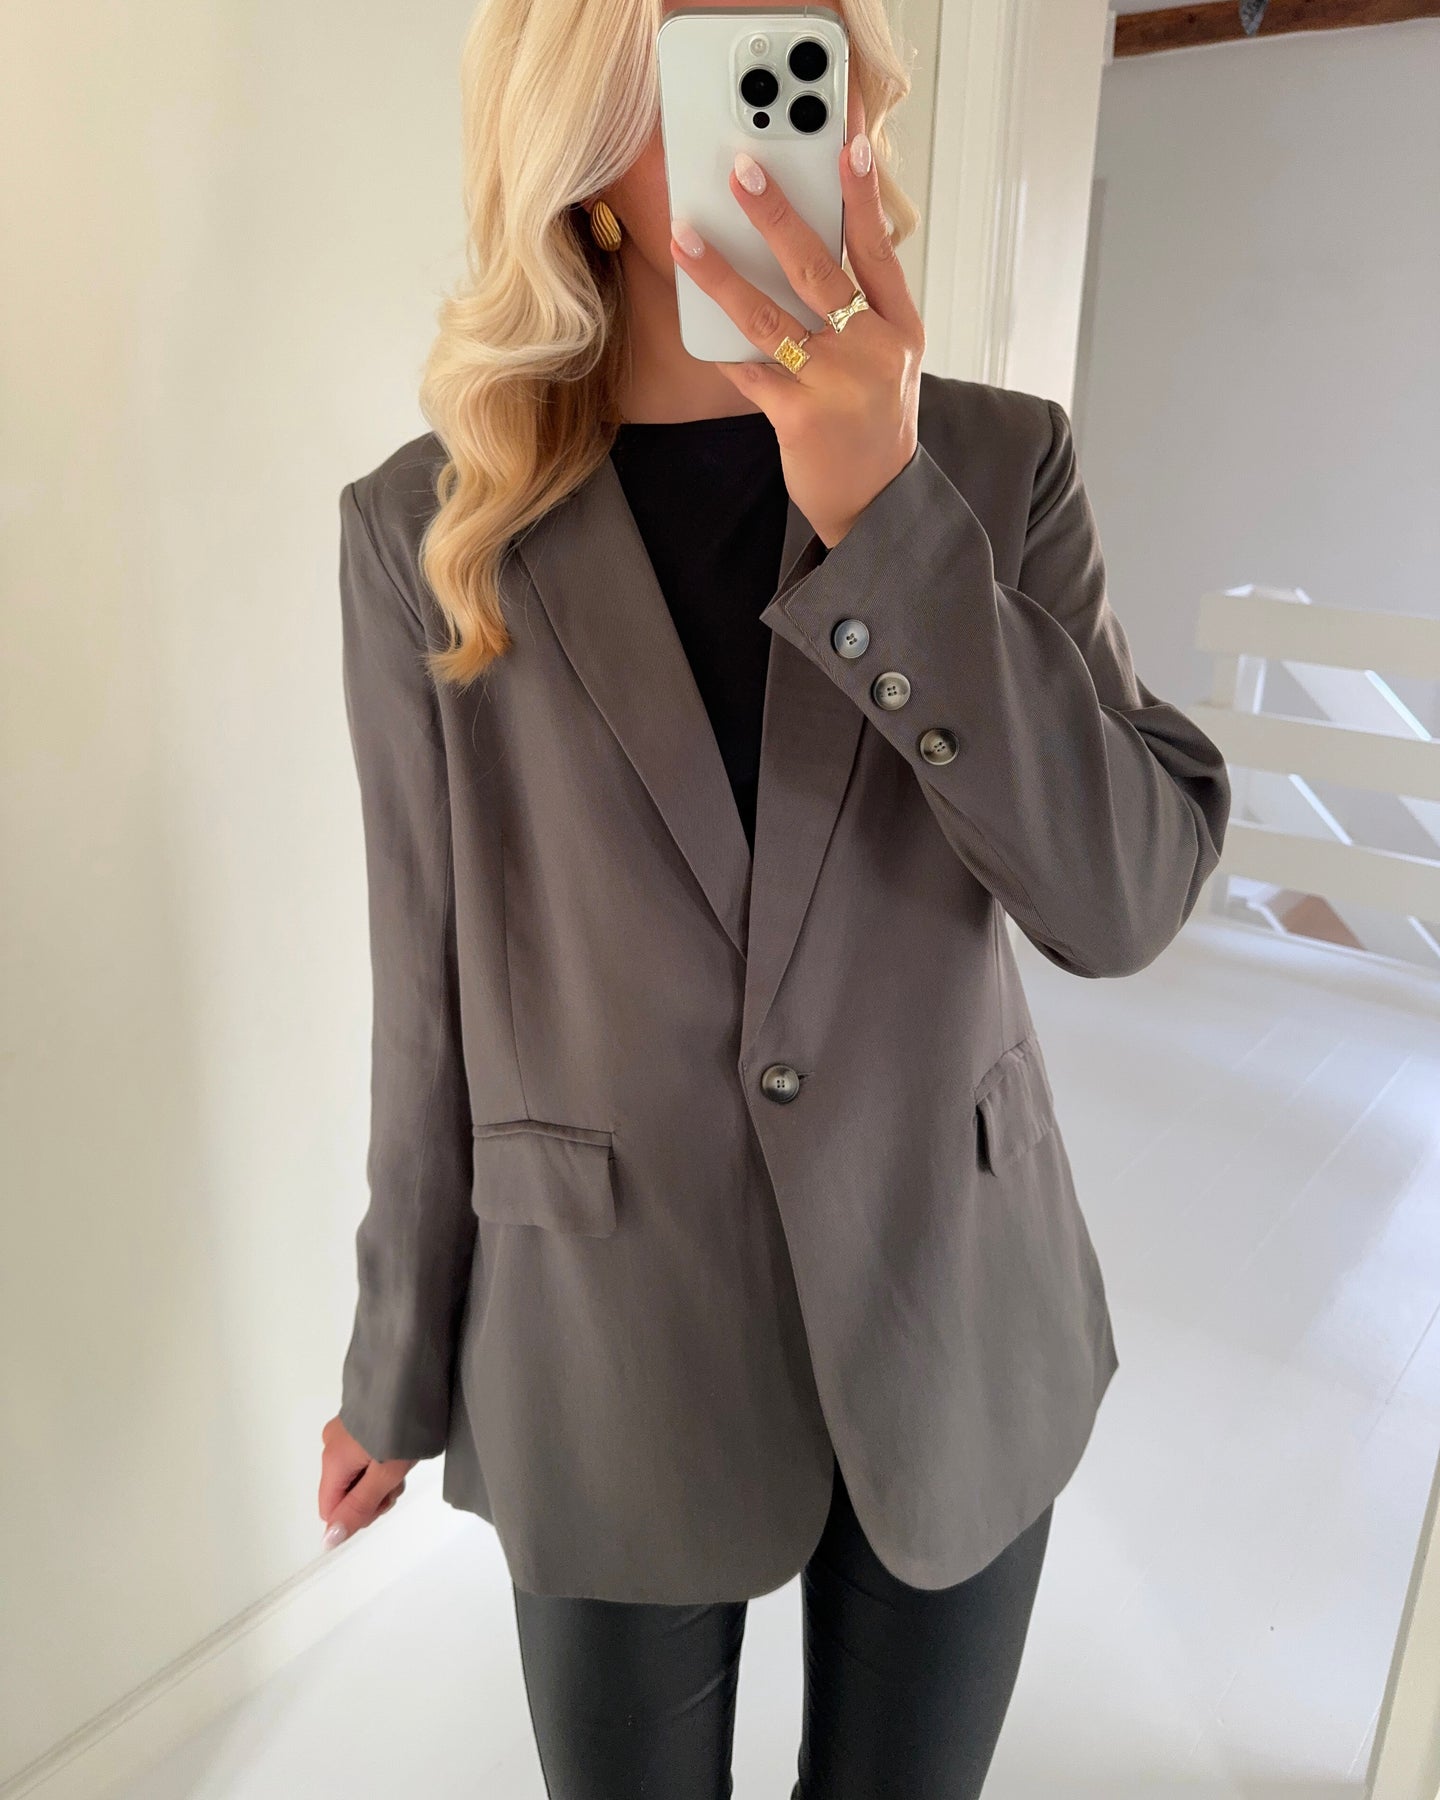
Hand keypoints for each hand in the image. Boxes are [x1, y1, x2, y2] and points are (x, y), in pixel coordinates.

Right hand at [318, 1413, 413, 1547]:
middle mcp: (331, 1445)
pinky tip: (398, 1449)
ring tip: (402, 1460)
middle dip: (372, 1495)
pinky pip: (362, 1456)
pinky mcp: (359, 1423)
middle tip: (396, 1478)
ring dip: (379, 1477)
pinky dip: (379, 1459)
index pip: (330, 1510)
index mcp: (332, 1460)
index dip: (358, 1514)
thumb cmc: (402, 1426)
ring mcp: (344, 1432)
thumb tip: (328, 1540)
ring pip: (356, 1475)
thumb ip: (358, 1508)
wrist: (413, 1376)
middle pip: (343, 1493)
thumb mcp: (385, 1474)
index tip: (384, 1496)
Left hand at [667, 93, 923, 548]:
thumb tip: (799, 251)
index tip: (846, 145)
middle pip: (818, 268)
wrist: (877, 503)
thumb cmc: (874, 425)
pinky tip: (691, 318)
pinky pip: (748, 369)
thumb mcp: (887, 362)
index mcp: (899, 328)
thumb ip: (859, 311)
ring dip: (720, 271)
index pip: (877, 248)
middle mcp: (872, 349)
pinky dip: (719, 345)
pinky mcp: (800, 416)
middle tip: (742, 170)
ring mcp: (837, 383)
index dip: (861, 196)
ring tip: (685, 236)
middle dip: (775, 214)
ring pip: (769, 314)